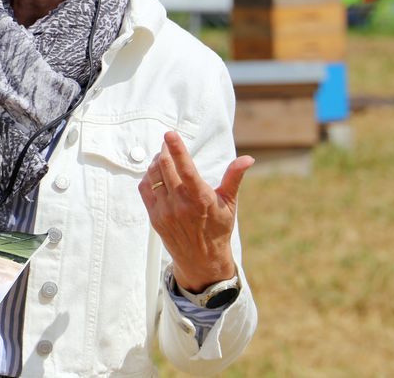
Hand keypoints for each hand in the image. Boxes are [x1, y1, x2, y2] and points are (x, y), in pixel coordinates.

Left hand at [139, 131, 253, 291]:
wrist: (202, 259)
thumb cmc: (218, 228)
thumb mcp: (229, 203)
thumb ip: (234, 177)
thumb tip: (248, 158)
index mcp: (200, 198)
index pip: (185, 168)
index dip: (177, 149)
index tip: (170, 133)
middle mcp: (180, 204)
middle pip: (165, 167)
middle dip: (165, 150)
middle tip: (167, 142)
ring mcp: (165, 211)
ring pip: (153, 176)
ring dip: (156, 162)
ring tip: (163, 156)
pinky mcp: (154, 217)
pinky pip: (145, 189)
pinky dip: (148, 176)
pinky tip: (156, 173)